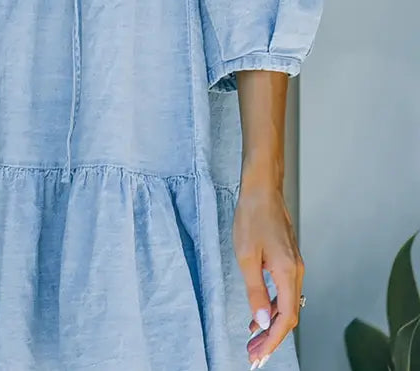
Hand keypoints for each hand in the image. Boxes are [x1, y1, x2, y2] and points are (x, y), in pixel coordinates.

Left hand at [233, 182, 304, 367]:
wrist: (262, 188)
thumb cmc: (253, 216)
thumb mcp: (247, 256)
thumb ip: (255, 291)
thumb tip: (263, 322)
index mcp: (288, 273)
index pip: (286, 318)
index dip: (273, 341)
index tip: (259, 355)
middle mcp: (296, 271)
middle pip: (289, 315)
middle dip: (272, 338)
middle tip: (254, 354)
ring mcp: (294, 265)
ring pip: (288, 304)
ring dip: (272, 324)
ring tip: (254, 339)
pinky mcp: (288, 259)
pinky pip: (285, 291)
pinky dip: (274, 307)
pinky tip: (260, 313)